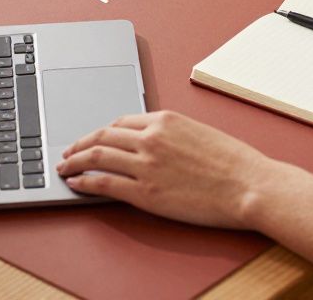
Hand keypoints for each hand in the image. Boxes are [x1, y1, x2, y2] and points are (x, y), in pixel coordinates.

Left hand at [56, 111, 275, 229]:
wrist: (248, 185)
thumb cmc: (234, 163)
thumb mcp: (200, 133)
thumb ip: (172, 135)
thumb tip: (153, 143)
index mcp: (165, 120)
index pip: (121, 121)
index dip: (101, 131)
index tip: (92, 138)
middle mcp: (151, 138)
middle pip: (102, 135)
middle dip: (79, 143)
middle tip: (67, 151)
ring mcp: (146, 165)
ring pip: (97, 157)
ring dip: (75, 161)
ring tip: (64, 167)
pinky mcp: (145, 192)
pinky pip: (104, 184)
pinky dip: (85, 182)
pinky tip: (76, 184)